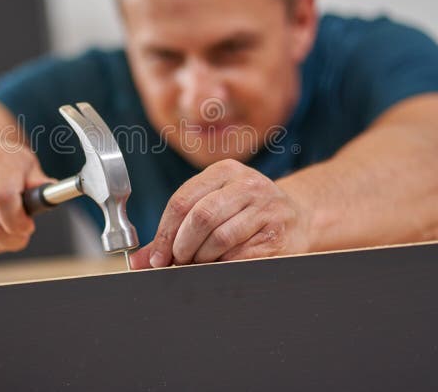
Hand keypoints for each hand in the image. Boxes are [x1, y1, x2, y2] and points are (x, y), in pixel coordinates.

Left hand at [130, 159, 310, 268]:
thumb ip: (175, 231)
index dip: (165, 233)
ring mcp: (267, 207)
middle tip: (179, 262)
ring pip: (221, 238)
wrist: (298, 215)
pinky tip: (221, 267)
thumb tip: (139, 261)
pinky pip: (242, 255)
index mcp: (225, 171)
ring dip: (203, 259)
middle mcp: (247, 184)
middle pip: (201, 217)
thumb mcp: (213, 206)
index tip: (157, 258)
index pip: (182, 201)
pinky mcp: (279, 233)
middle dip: (183, 247)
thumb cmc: (246, 212)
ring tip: (200, 264)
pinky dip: (224, 267)